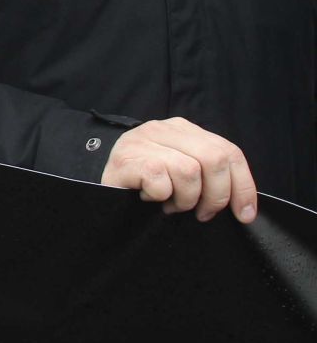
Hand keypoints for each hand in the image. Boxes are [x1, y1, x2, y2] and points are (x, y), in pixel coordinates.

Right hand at [101, 117, 256, 222]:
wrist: (98, 189)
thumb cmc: (144, 185)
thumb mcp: (180, 172)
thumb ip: (208, 172)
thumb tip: (243, 202)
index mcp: (182, 130)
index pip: (228, 151)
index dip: (243, 186)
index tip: (244, 214)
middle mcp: (163, 128)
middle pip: (215, 158)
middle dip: (216, 195)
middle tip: (201, 213)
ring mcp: (142, 141)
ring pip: (190, 171)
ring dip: (185, 199)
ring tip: (170, 204)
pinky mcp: (126, 158)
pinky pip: (162, 180)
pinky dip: (161, 196)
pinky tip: (149, 198)